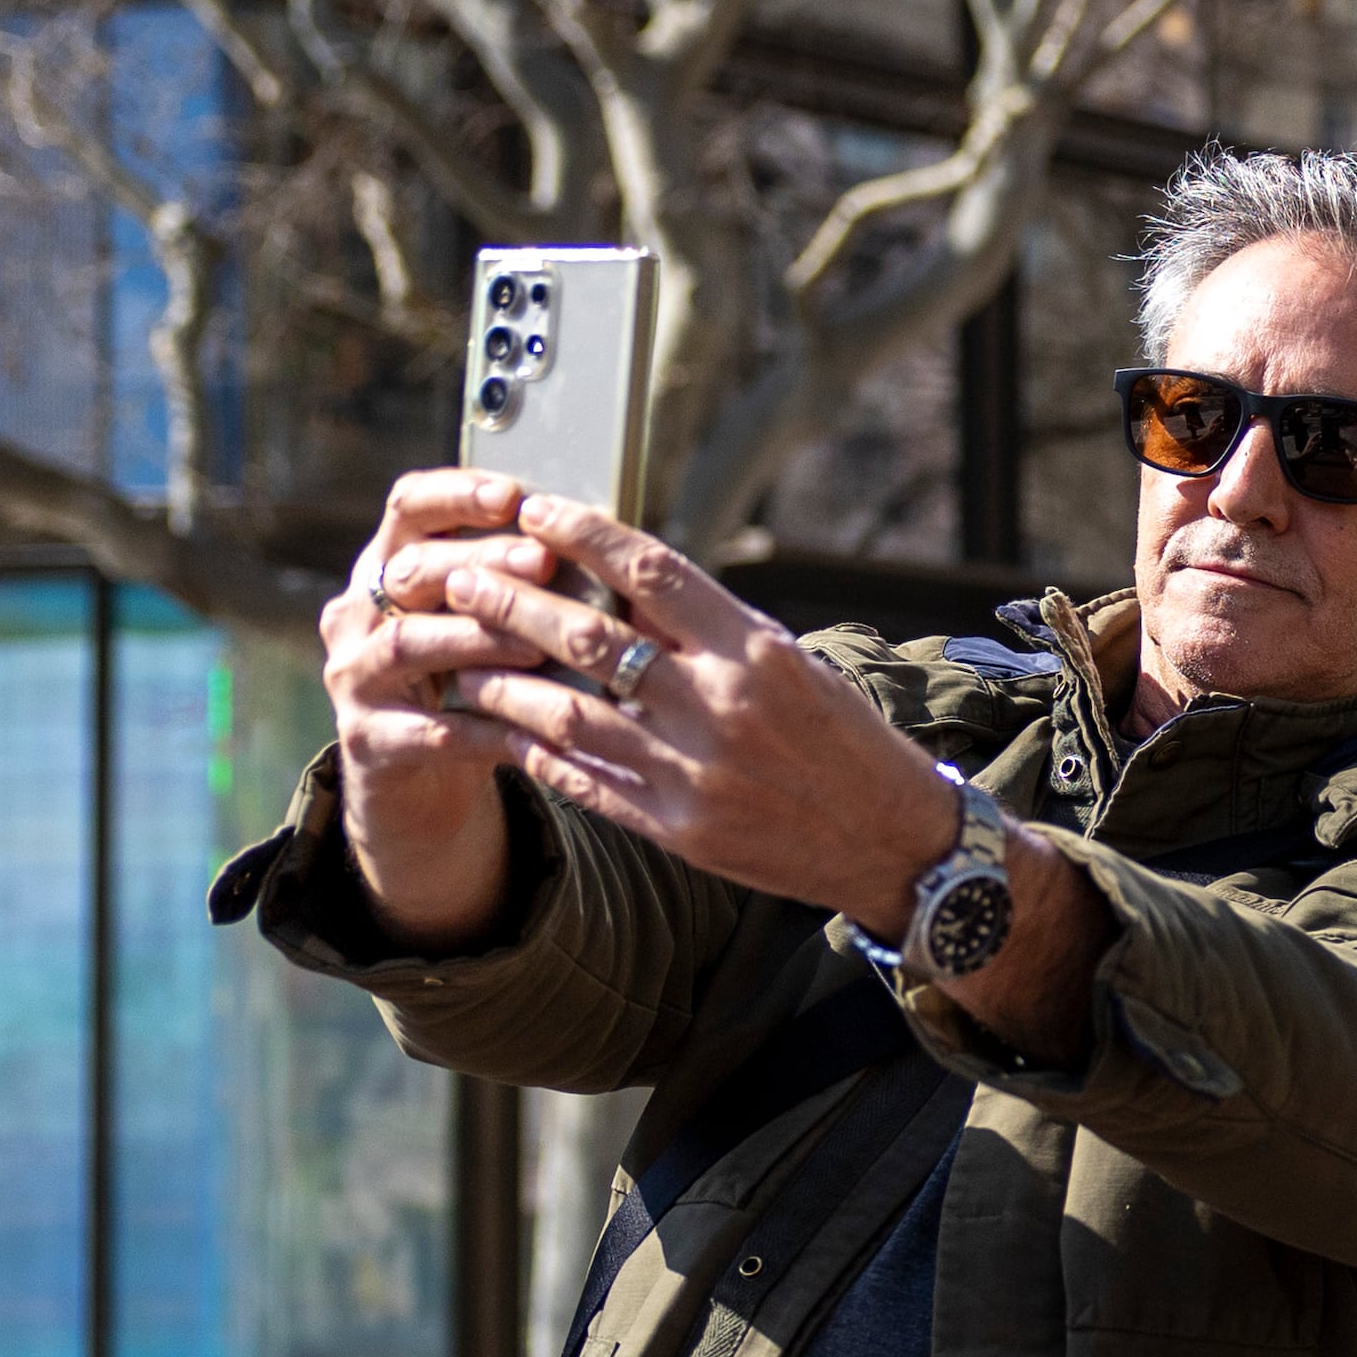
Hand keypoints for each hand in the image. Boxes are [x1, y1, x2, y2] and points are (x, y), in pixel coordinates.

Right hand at [315, 468, 586, 948]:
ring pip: (409, 642)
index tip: (512, 493)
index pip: (408, 508)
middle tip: (543, 561)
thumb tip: (600, 541)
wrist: (419, 784)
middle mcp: (359, 615)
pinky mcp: (369, 741)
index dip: (455, 494)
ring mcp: (356, 676)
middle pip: (409, 570)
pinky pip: (430, 729)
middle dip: (480, 563)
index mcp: (390, 569)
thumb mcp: (487, 626)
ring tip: (540, 643)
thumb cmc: (470, 686)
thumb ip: (517, 585)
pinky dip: (485, 725)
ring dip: (478, 638)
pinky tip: (534, 727)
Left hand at [419, 489, 959, 925]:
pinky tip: (504, 731)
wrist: (894, 846)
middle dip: (513, 601)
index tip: (533, 510)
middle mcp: (722, 706)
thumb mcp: (795, 667)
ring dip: (503, 681)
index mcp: (757, 652)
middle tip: (462, 578)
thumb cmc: (850, 745)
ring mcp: (695, 773)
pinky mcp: (678, 830)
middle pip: (589, 638)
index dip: (581, 533)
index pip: (650, 572)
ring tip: (462, 658)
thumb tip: (627, 589)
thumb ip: (712, 632)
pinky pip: (585, 783)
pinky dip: (537, 752)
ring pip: (566, 714)